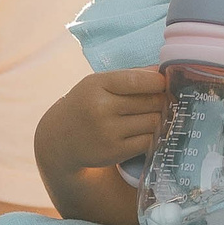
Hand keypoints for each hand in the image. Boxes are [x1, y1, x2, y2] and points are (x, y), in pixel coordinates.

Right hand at [47, 68, 167, 169]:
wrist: (60, 139)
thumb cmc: (85, 105)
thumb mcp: (97, 84)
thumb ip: (128, 77)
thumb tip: (161, 72)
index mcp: (96, 85)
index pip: (137, 80)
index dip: (158, 81)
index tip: (164, 83)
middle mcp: (101, 108)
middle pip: (150, 102)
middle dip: (161, 100)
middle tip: (162, 100)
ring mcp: (108, 132)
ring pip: (153, 122)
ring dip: (158, 119)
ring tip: (153, 115)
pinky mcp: (115, 152)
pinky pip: (148, 141)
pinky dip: (152, 136)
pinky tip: (145, 131)